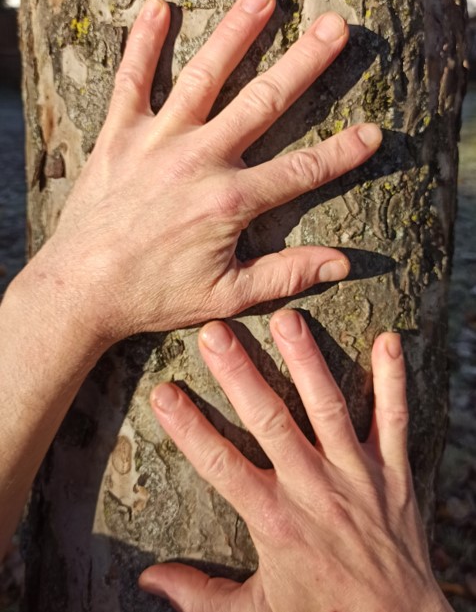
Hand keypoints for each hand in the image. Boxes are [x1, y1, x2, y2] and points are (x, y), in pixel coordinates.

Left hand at [23, 0, 381, 341]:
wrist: (81, 291)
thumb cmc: (154, 296)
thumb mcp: (226, 296)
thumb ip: (284, 275)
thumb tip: (341, 265)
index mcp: (229, 202)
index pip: (301, 172)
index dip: (341, 153)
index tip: (373, 131)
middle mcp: (198, 161)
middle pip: (262, 103)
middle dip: (304, 63)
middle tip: (335, 27)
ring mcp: (157, 142)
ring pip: (204, 77)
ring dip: (236, 34)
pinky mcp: (118, 136)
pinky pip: (131, 80)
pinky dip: (143, 43)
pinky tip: (159, 6)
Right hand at [140, 310, 450, 611]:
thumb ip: (200, 595)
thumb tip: (148, 580)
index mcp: (275, 521)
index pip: (221, 465)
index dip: (188, 428)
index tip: (162, 392)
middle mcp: (313, 489)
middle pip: (270, 422)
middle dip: (240, 375)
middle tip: (215, 332)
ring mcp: (356, 475)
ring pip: (328, 409)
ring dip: (307, 362)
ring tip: (287, 320)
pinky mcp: (393, 472)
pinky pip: (394, 420)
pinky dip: (393, 380)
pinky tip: (388, 340)